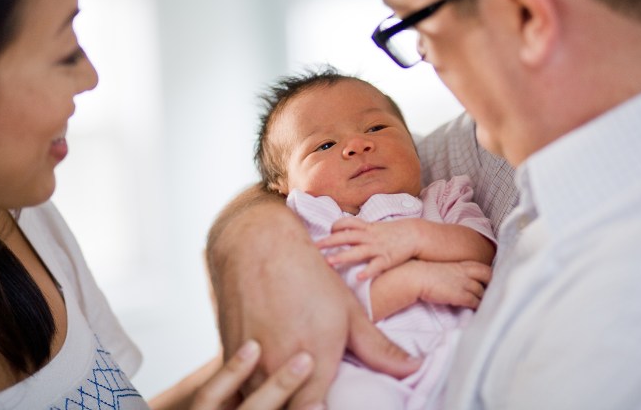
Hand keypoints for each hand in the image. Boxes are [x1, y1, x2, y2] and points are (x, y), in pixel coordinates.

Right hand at [207, 189, 421, 408]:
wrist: (258, 245)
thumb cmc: (307, 275)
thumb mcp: (348, 312)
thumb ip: (378, 348)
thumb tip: (412, 369)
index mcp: (313, 364)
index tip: (326, 405)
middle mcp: (278, 370)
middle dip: (298, 406)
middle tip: (311, 399)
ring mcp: (249, 364)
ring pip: (258, 402)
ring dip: (273, 400)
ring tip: (286, 389)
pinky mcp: (228, 355)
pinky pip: (237, 386)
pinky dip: (251, 385)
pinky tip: (264, 373)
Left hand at [318, 217, 422, 279]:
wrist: (415, 234)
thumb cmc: (392, 233)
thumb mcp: (375, 227)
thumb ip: (360, 230)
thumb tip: (343, 233)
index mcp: (366, 228)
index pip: (347, 223)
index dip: (335, 226)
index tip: (326, 232)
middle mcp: (369, 236)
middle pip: (346, 236)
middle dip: (330, 241)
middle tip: (315, 247)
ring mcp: (378, 247)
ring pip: (358, 251)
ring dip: (343, 256)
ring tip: (329, 262)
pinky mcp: (387, 259)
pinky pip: (376, 265)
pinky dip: (367, 271)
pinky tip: (358, 278)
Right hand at [413, 260, 491, 308]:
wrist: (416, 276)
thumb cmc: (424, 272)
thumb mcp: (442, 269)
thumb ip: (452, 272)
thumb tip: (453, 279)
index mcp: (461, 265)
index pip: (482, 268)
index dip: (487, 276)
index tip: (488, 283)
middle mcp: (465, 273)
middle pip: (488, 276)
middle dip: (491, 284)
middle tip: (492, 293)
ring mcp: (464, 284)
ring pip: (482, 291)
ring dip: (484, 298)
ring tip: (485, 305)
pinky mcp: (460, 295)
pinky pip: (475, 302)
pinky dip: (478, 307)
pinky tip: (476, 311)